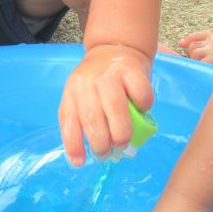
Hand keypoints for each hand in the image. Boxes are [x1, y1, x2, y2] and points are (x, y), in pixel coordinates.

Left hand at [58, 44, 152, 165]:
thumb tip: (87, 156)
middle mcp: (88, 82)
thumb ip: (84, 120)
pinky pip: (140, 95)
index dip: (73, 144)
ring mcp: (110, 75)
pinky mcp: (132, 70)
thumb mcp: (81, 96)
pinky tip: (141, 110)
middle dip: (101, 143)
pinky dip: (143, 108)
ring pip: (115, 108)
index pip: (69, 120)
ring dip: (121, 132)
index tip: (79, 163)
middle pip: (92, 117)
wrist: (114, 48)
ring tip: (123, 143)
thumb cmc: (98, 82)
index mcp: (72, 91)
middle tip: (108, 153)